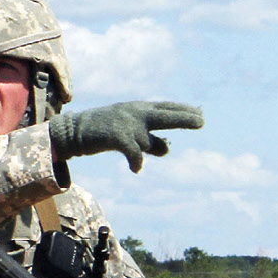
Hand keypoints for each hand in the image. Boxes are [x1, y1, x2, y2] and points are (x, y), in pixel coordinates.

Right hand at [47, 101, 205, 171]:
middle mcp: (135, 113)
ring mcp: (126, 123)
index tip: (200, 114)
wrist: (75, 132)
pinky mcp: (117, 135)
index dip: (183, 112)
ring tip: (132, 156)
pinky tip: (136, 169)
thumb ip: (150, 142)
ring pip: (146, 141)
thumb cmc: (105, 132)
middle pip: (165, 115)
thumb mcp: (131, 134)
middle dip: (183, 118)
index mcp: (139, 109)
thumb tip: (168, 149)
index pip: (166, 109)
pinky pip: (135, 153)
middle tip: (202, 121)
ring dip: (142, 150)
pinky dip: (137, 162)